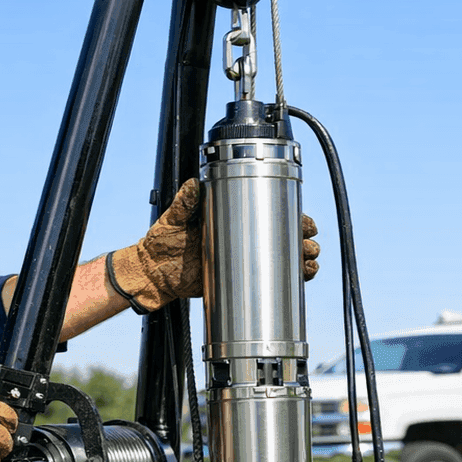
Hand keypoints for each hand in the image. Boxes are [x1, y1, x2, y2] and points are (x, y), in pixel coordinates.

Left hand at [108, 179, 321, 313]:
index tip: (304, 221)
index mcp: (228, 215)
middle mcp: (238, 234)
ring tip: (309, 263)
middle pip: (280, 234)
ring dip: (300, 259)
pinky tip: (302, 277)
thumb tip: (194, 184)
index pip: (265, 210)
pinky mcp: (235, 276)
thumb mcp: (172, 219)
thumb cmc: (160, 242)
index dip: (289, 215)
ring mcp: (239, 256)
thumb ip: (183, 204)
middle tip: (309, 245)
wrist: (152, 273)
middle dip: (302, 239)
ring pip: (280, 256)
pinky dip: (287, 277)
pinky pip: (266, 276)